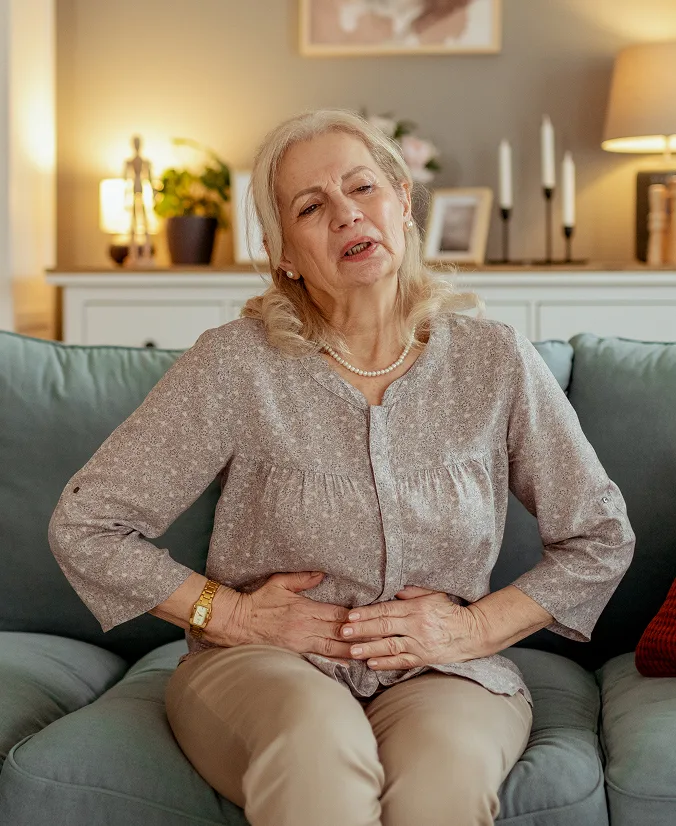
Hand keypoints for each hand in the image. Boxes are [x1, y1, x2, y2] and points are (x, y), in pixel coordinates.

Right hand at [211, 571, 383, 659]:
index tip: (374, 616)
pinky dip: (335, 662)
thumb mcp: (279, 583)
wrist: (236, 622)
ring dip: (352, 650)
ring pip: (332, 648)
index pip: (336, 613)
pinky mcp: (294, 654)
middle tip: (382, 636)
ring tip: (372, 653)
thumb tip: (322, 573)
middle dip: (361, 635)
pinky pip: (318, 658)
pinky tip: (349, 665)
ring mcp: (300, 643)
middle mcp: (305, 627)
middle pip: (339, 632)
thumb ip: (302, 578)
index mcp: (304, 609)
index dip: (356, 616)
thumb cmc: (258, 600)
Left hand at [339, 585, 484, 670]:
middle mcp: (416, 626)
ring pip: (389, 647)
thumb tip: (393, 591)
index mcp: (416, 608)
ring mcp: (419, 644)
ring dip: (369, 648)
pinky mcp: (423, 658)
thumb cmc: (451, 611)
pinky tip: (371, 663)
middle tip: (343, 631)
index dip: (367, 613)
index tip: (350, 615)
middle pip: (384, 627)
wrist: (472, 632)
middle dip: (361, 630)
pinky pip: (401, 662)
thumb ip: (413, 592)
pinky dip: (385, 663)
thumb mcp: (434, 595)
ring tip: (352, 650)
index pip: (386, 610)